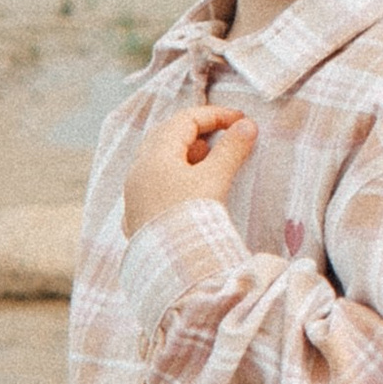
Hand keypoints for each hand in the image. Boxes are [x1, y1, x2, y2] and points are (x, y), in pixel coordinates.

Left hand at [123, 101, 258, 233]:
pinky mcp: (137, 216)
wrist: (170, 268)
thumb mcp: (214, 179)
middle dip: (198, 131)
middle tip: (224, 136)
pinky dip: (175, 176)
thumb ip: (231, 149)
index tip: (241, 120)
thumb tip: (247, 126)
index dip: (215, 115)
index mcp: (155, 156)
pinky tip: (189, 189)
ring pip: (159, 160)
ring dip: (186, 154)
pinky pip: (155, 183)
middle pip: (167, 136)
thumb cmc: (190, 217)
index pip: (185, 120)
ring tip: (210, 160)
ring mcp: (135, 194)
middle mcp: (139, 170)